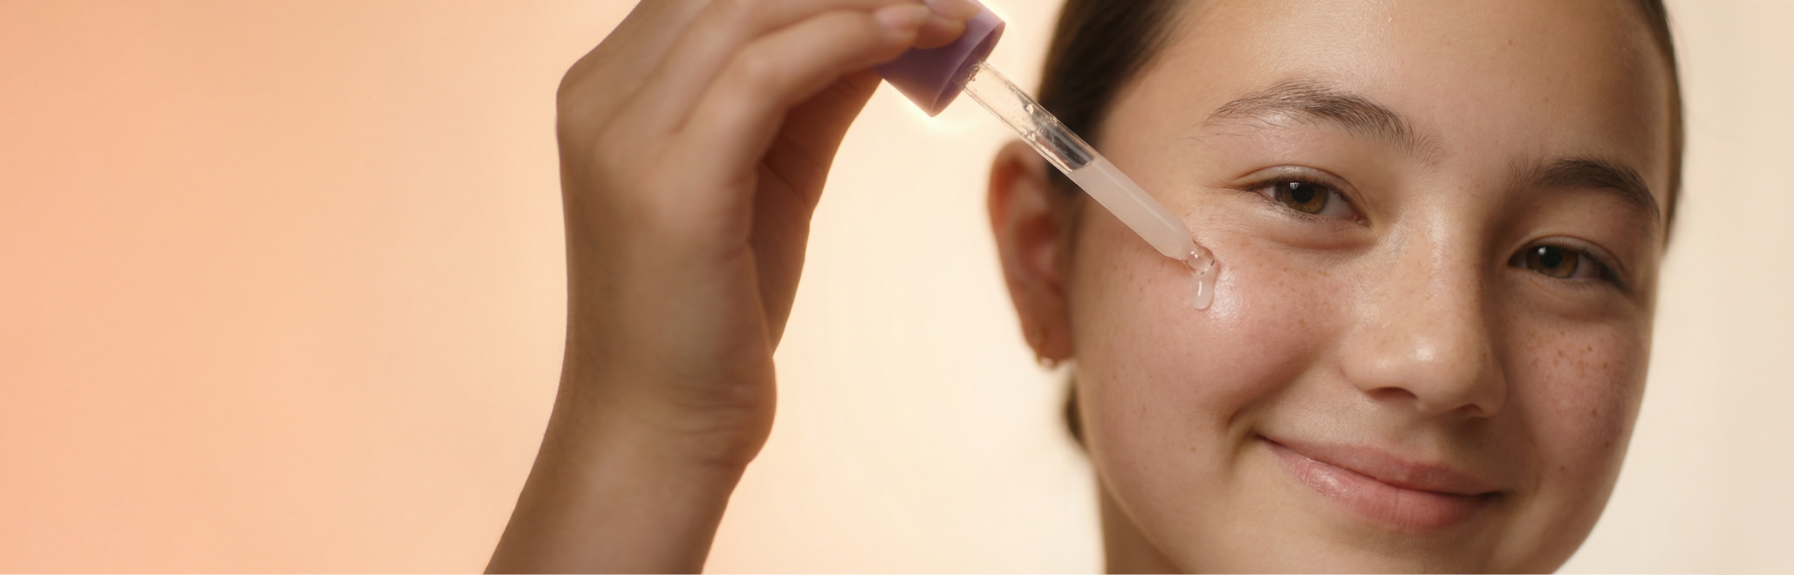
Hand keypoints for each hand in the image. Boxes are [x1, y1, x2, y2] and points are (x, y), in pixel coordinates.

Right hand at [489, 1, 977, 571]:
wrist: (659, 430)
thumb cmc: (715, 313)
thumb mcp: (770, 176)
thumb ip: (813, 92)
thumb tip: (887, 21)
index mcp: (610, 89)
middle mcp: (601, 96)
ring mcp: (623, 137)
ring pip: (748, 7)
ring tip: (947, 10)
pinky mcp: (667, 184)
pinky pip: (766, 71)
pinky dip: (849, 38)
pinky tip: (913, 38)